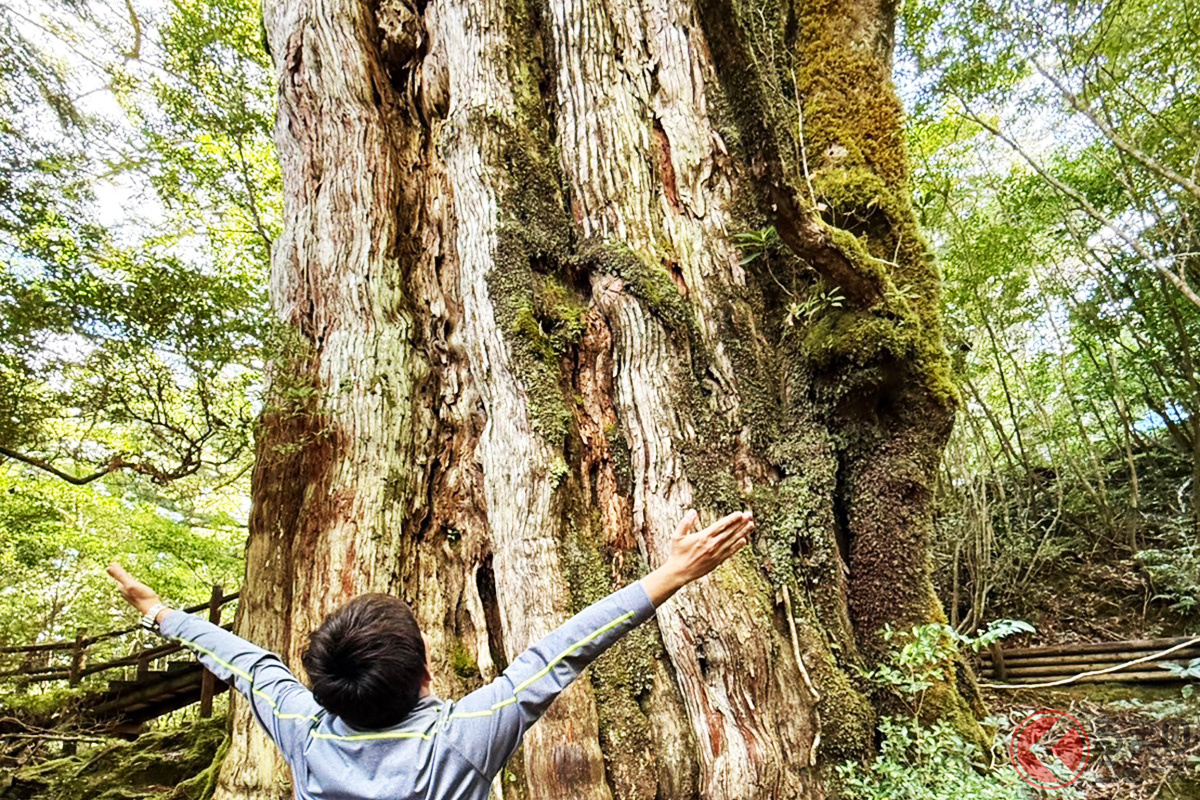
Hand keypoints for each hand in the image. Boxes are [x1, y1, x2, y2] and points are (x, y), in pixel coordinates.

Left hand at [107, 563, 163, 617]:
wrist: (152, 608)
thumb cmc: (142, 596)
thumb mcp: (130, 583)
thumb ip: (119, 575)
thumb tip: (108, 567)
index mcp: (122, 587)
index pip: (116, 576)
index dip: (115, 569)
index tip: (112, 563)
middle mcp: (125, 591)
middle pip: (120, 580)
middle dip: (119, 573)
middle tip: (116, 566)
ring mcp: (131, 594)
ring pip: (126, 584)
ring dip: (126, 578)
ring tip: (126, 574)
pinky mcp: (138, 596)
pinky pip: (132, 587)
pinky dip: (132, 582)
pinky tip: (135, 584)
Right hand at [640, 509, 754, 606]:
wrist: (679, 572)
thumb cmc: (677, 553)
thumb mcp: (677, 536)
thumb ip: (686, 523)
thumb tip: (693, 511)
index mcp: (703, 537)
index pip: (721, 526)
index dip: (731, 519)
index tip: (740, 514)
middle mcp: (712, 545)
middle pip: (729, 532)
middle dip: (740, 523)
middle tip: (749, 516)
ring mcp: (716, 554)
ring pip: (732, 541)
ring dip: (742, 532)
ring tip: (751, 525)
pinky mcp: (717, 561)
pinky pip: (730, 552)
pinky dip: (737, 546)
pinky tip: (744, 541)